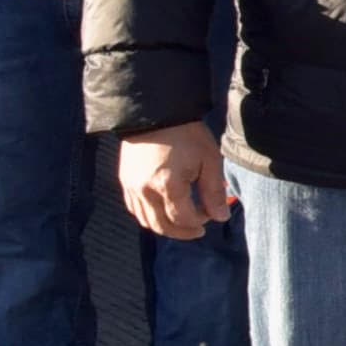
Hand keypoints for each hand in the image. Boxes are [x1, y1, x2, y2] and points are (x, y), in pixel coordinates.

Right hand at [119, 123, 231, 237]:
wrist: (156, 113)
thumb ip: (213, 192)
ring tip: (182, 223)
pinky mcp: (124, 181)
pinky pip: (134, 208)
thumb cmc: (186, 135)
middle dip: (182, 232)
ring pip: (145, 220)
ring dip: (165, 227)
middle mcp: (145, 191)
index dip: (199, 222)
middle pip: (162, 226)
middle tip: (199, 230)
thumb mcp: (209, 160)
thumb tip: (221, 217)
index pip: (183, 219)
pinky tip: (163, 211)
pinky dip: (149, 216)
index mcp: (167, 186)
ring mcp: (131, 187)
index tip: (212, 214)